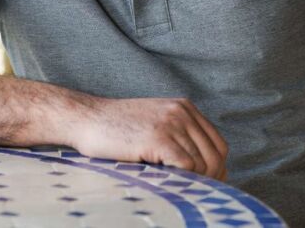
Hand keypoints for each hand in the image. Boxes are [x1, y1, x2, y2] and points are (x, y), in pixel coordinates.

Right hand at [66, 96, 228, 180]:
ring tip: (181, 192)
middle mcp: (182, 112)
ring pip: (202, 163)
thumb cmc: (115, 129)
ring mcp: (171, 123)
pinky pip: (187, 165)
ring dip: (195, 182)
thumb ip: (177, 137)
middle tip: (199, 196)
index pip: (218, 143)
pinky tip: (170, 185)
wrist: (86, 118)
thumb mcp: (153, 124)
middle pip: (215, 155)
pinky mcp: (159, 138)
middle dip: (212, 179)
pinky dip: (184, 180)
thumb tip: (204, 169)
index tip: (210, 186)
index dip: (218, 168)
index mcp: (184, 108)